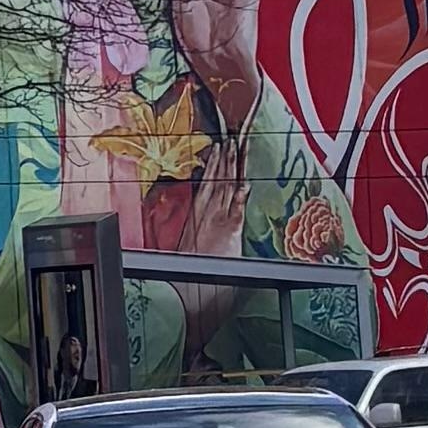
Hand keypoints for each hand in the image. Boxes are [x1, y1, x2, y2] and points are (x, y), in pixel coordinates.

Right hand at [181, 129, 248, 267]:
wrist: (183, 290)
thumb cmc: (189, 271)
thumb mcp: (187, 246)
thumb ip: (196, 230)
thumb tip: (197, 223)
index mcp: (198, 216)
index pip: (208, 183)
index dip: (215, 163)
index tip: (219, 146)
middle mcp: (206, 215)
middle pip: (217, 181)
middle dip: (224, 158)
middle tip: (231, 137)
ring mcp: (217, 223)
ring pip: (225, 189)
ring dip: (230, 168)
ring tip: (234, 148)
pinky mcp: (228, 235)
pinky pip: (235, 213)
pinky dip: (239, 198)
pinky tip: (244, 185)